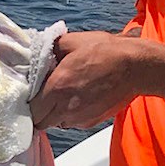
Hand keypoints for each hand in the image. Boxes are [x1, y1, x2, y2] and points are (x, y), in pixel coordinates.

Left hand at [30, 31, 149, 131]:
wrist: (136, 67)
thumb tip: (38, 52)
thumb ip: (50, 48)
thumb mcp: (73, 41)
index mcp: (58, 87)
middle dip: (39, 112)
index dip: (29, 102)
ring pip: (56, 124)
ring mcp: (80, 118)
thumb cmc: (106, 52)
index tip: (32, 93)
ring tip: (63, 97)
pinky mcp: (91, 122)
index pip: (31, 109)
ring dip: (54, 114)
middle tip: (44, 97)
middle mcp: (66, 108)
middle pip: (41, 123)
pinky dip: (70, 115)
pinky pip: (72, 123)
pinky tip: (78, 99)